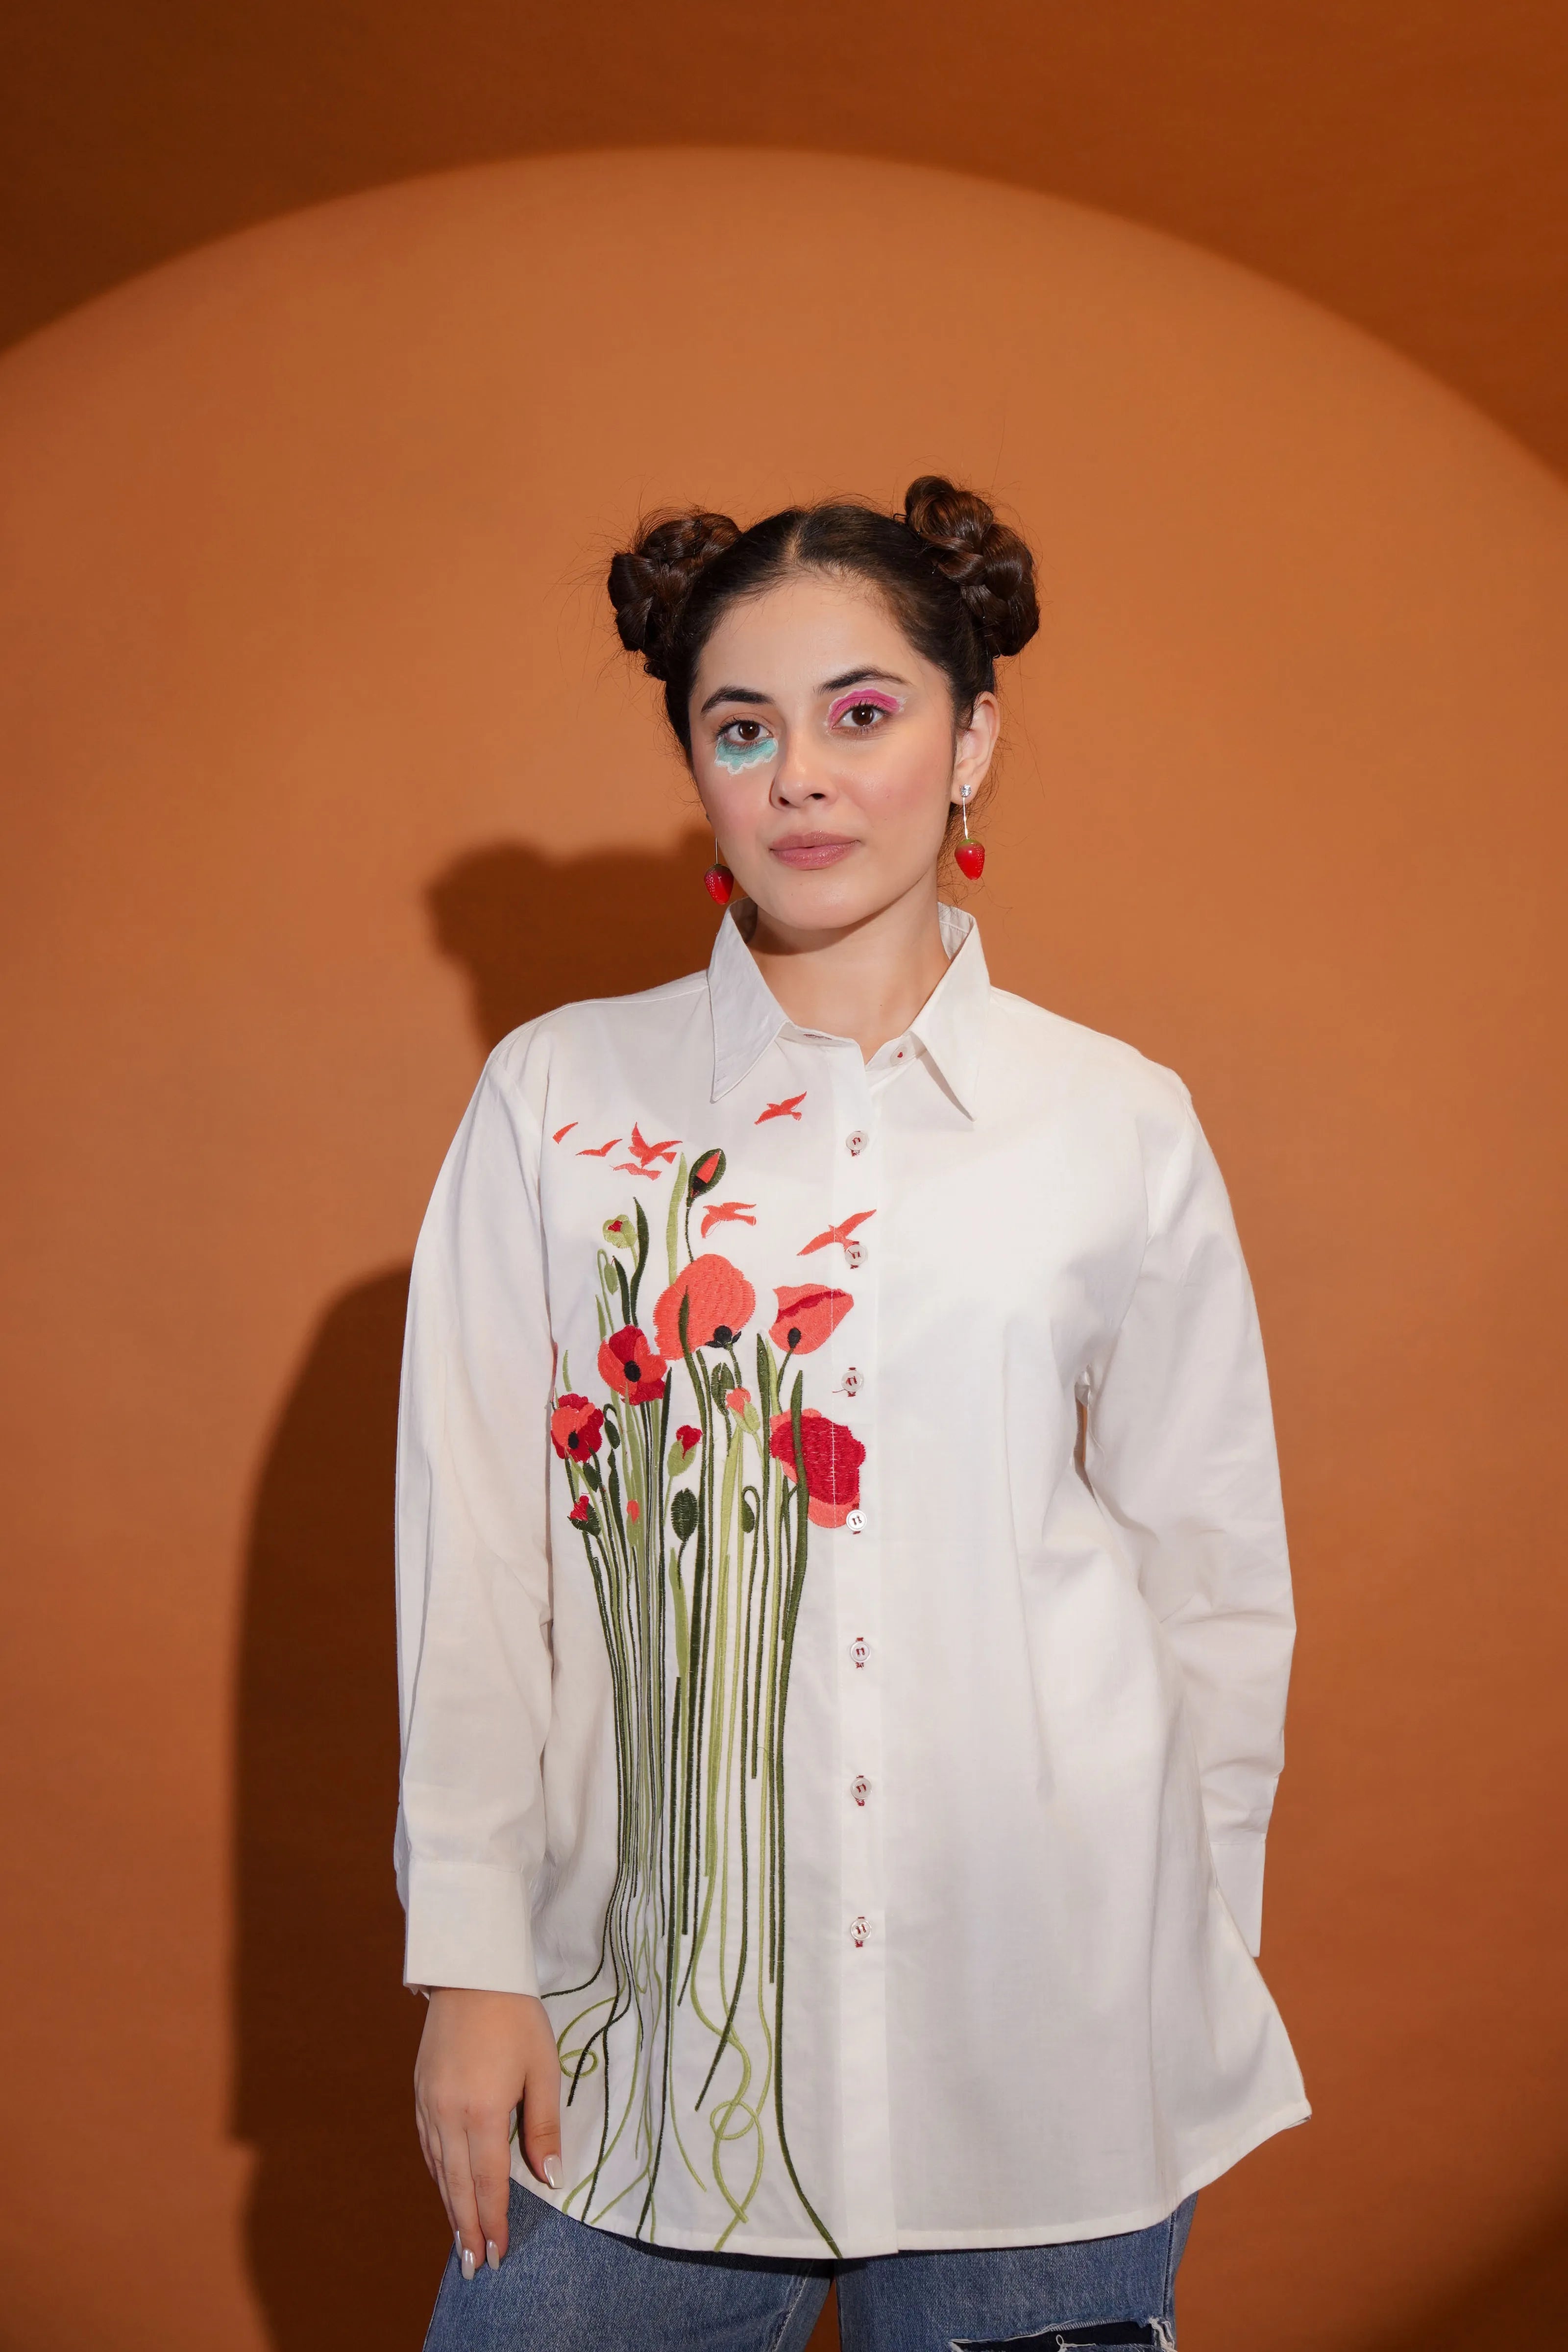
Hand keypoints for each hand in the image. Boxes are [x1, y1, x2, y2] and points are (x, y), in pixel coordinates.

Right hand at [414, 1987, 561, 2274]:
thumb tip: (549, 2177)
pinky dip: (436, 2173)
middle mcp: (449, 2114)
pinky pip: (427, 2144)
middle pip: (456, 2186)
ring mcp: (429, 2103)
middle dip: (467, 2228)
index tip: (498, 2252)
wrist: (471, 1971)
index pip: (488, 2182)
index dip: (493, 2220)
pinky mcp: (420, 2091)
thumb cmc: (516, 2017)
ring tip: (460, 2238)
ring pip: (438, 2169)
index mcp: (483, 2111)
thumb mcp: (543, 2068)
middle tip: (474, 2264)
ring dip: (449, 2207)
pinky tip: (444, 2187)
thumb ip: (543, 2126)